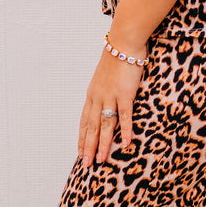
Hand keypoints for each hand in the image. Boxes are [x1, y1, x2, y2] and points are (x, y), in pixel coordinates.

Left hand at [78, 41, 146, 166]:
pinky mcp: (125, 94)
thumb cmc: (117, 56)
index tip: (80, 152)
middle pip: (91, 127)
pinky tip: (124, 144)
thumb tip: (106, 99)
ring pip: (104, 125)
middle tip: (86, 164)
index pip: (84, 120)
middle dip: (88, 147)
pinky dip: (124, 131)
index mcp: (92, 94)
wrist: (123, 43)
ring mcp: (111, 96)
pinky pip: (124, 116)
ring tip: (101, 160)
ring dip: (103, 144)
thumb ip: (105, 89)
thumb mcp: (106, 76)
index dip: (82, 137)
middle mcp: (98, 97)